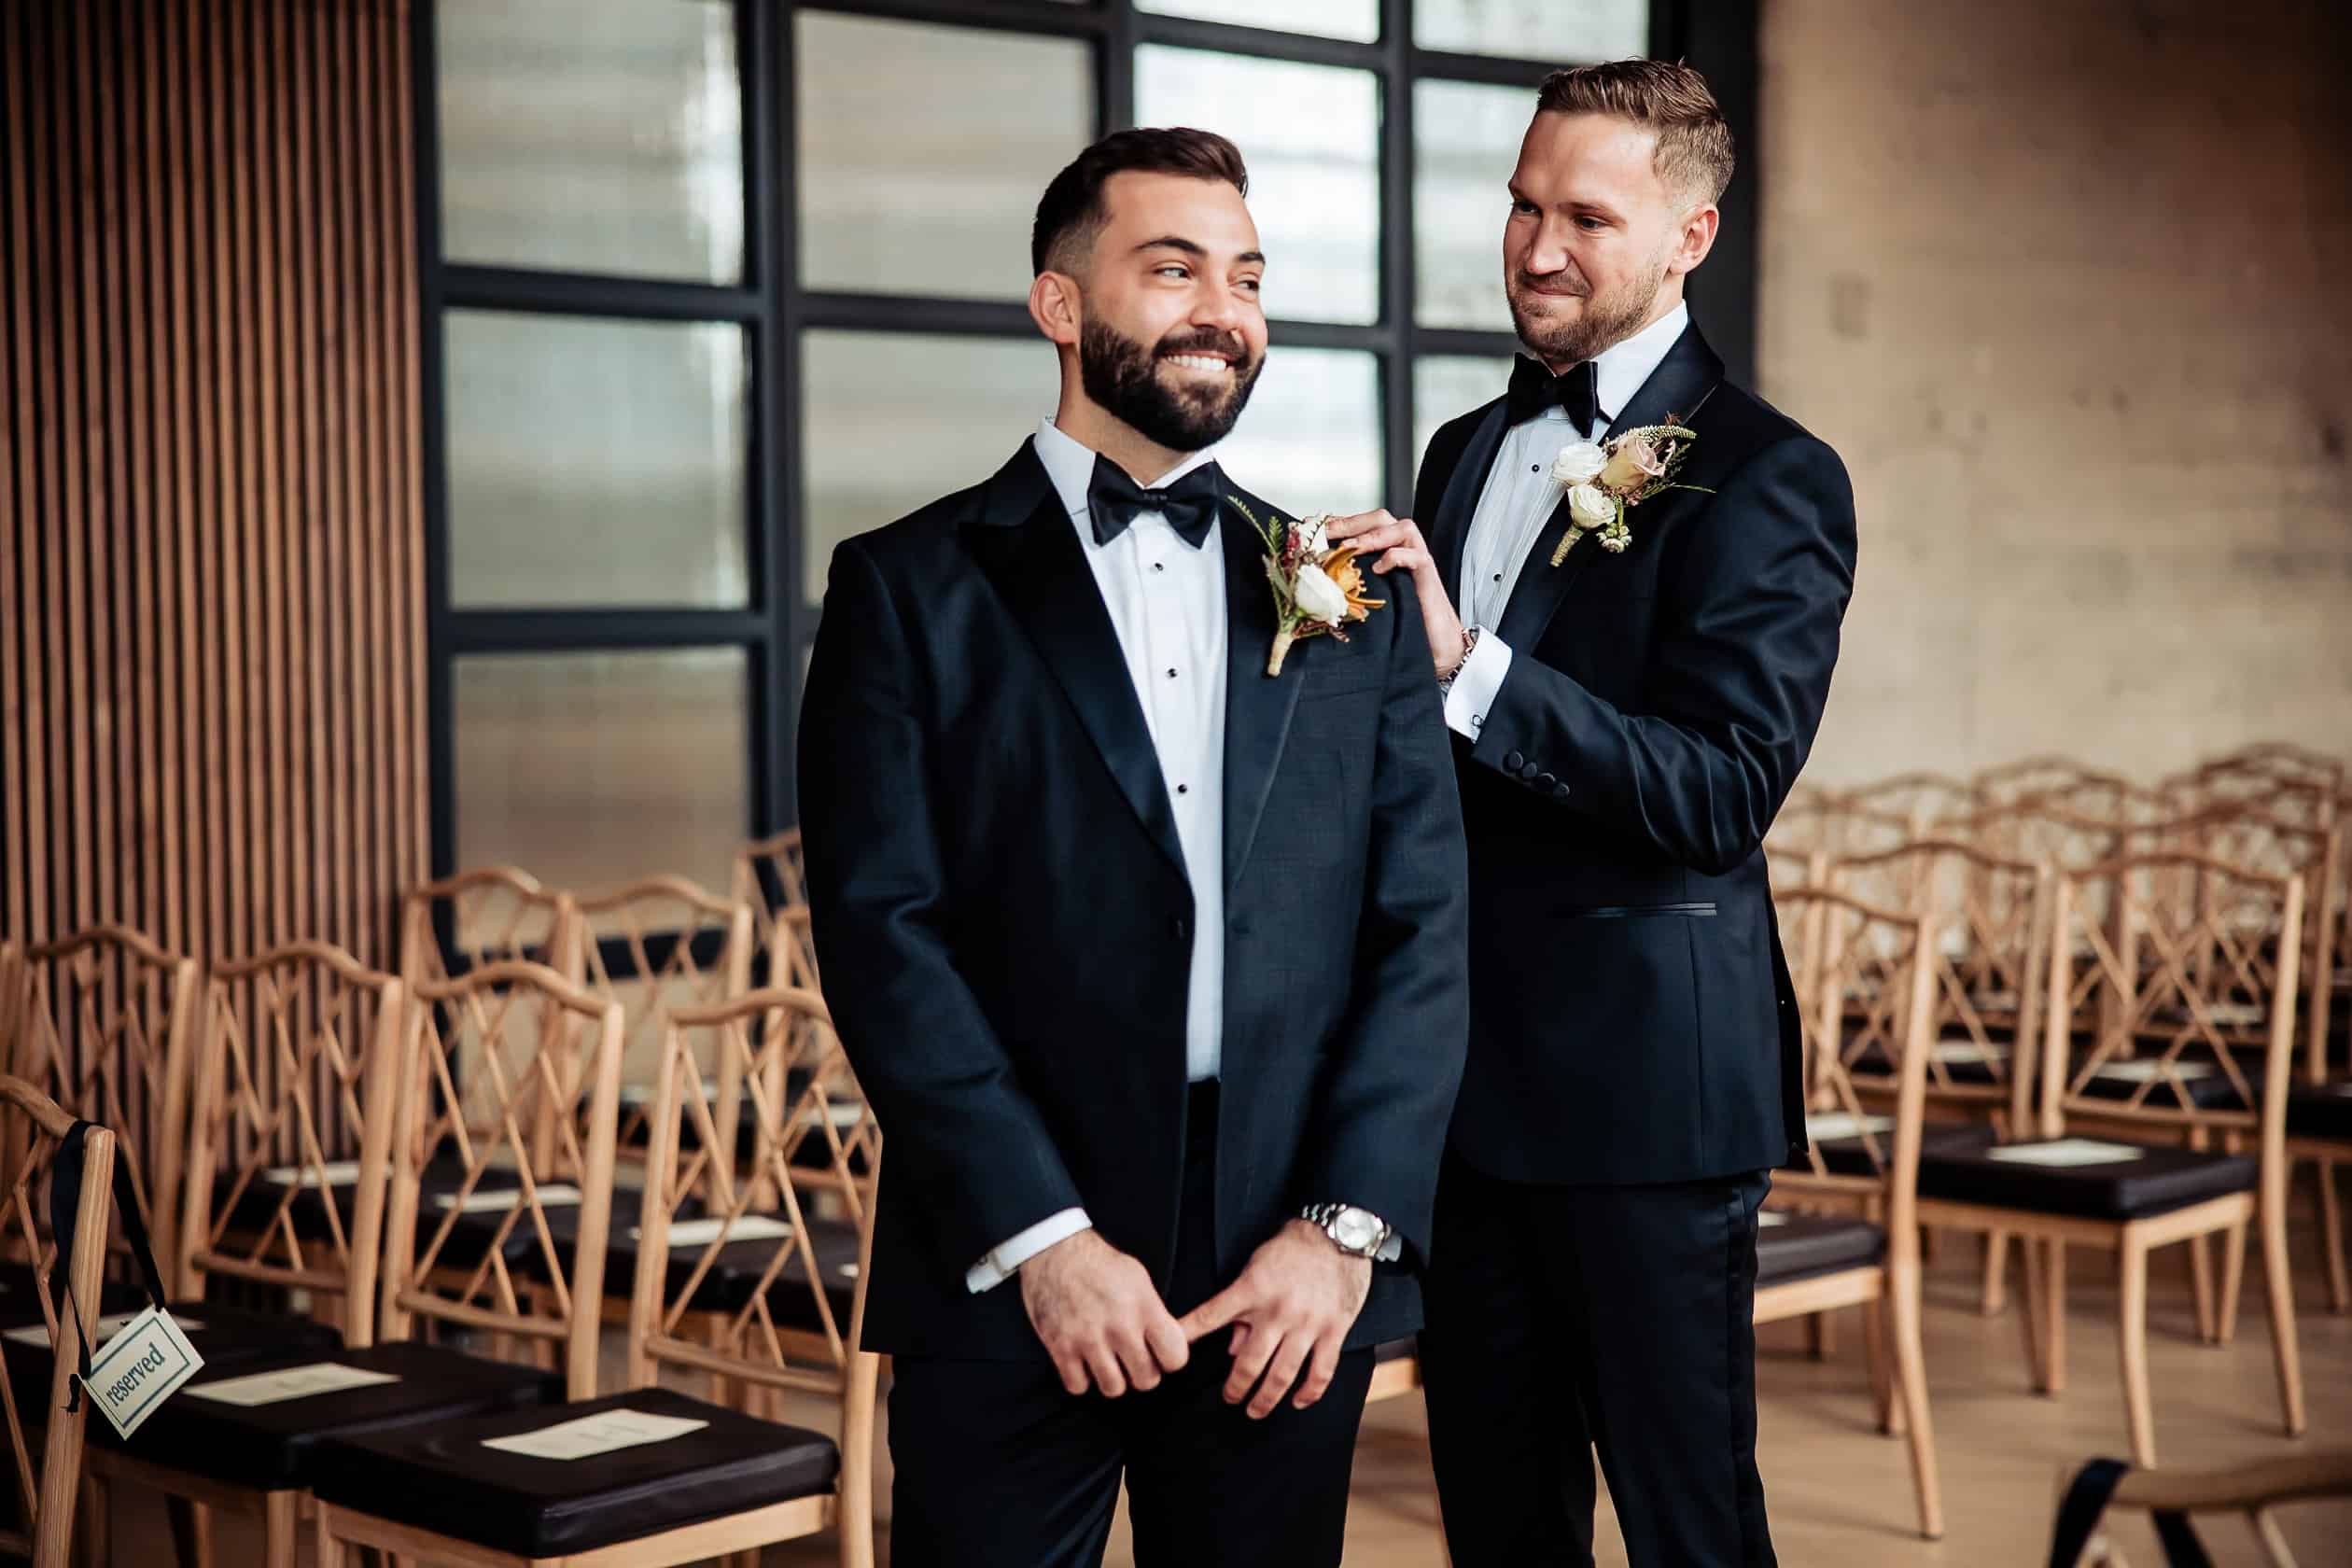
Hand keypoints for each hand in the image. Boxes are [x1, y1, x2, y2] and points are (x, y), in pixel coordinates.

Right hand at [1019, 1228, 1188, 1397]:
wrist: (1054, 1250)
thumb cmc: (1098, 1262)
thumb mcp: (1139, 1278)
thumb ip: (1155, 1313)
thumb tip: (1176, 1341)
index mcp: (1144, 1306)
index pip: (1175, 1357)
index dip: (1170, 1358)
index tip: (1162, 1354)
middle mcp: (1119, 1326)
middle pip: (1146, 1380)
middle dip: (1141, 1371)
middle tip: (1131, 1357)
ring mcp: (1089, 1339)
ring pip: (1114, 1389)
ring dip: (1111, 1378)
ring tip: (1107, 1359)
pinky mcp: (1061, 1347)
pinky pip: (1079, 1387)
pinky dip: (1081, 1378)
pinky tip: (1083, 1360)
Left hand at [1176, 1219, 1371, 1418]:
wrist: (1338, 1235)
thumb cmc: (1291, 1250)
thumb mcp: (1256, 1269)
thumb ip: (1241, 1309)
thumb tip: (1232, 1350)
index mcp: (1252, 1291)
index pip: (1211, 1317)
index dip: (1188, 1337)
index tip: (1172, 1357)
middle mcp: (1278, 1311)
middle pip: (1250, 1363)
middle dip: (1236, 1388)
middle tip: (1230, 1399)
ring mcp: (1308, 1324)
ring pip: (1283, 1375)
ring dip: (1266, 1399)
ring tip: (1255, 1410)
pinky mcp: (1334, 1330)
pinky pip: (1321, 1371)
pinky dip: (1309, 1392)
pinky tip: (1298, 1401)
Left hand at [1325, 510, 1466, 678]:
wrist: (1435, 644)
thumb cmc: (1402, 620)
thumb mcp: (1369, 598)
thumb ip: (1349, 581)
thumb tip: (1314, 579)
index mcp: (1387, 551)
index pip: (1363, 525)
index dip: (1339, 522)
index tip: (1312, 527)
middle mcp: (1403, 550)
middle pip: (1381, 519)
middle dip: (1351, 522)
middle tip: (1327, 533)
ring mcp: (1418, 560)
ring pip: (1402, 528)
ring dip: (1373, 535)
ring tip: (1350, 548)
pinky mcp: (1428, 576)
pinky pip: (1415, 556)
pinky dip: (1395, 557)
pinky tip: (1379, 568)